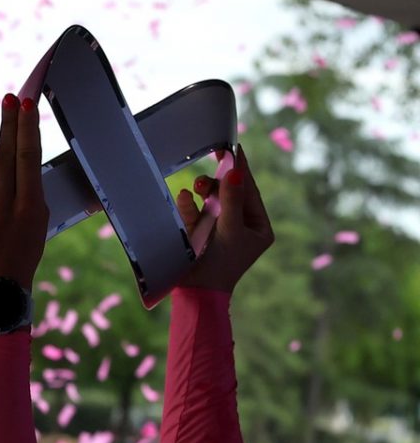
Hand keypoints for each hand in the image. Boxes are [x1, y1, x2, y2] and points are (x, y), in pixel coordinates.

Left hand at [0, 94, 48, 294]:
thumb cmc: (22, 252)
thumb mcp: (39, 221)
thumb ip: (32, 188)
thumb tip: (23, 151)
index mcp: (29, 207)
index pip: (27, 157)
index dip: (26, 127)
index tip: (26, 103)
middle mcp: (1, 207)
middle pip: (4, 156)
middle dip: (7, 123)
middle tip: (7, 98)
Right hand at [174, 143, 273, 294]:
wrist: (196, 295)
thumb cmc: (221, 265)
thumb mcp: (230, 229)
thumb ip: (231, 199)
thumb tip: (235, 171)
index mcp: (258, 227)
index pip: (250, 192)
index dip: (242, 169)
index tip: (235, 147)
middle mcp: (241, 227)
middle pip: (230, 194)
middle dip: (218, 184)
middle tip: (210, 169)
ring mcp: (219, 232)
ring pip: (211, 202)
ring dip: (203, 194)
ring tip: (196, 187)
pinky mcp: (199, 237)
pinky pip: (194, 215)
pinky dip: (189, 207)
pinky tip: (184, 198)